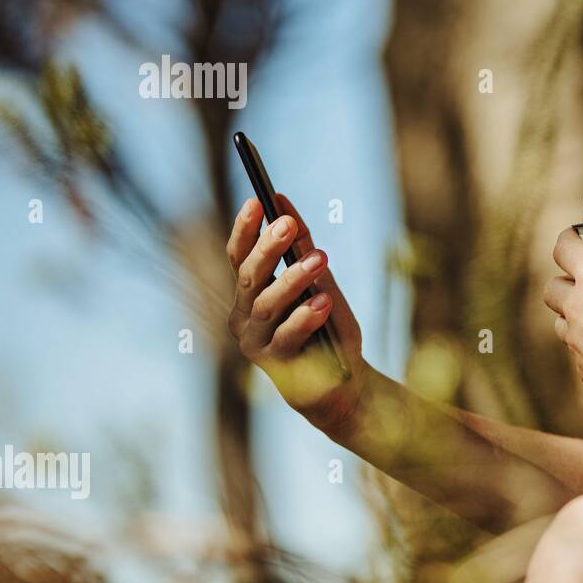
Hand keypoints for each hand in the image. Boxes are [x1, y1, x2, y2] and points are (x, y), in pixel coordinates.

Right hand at [226, 193, 366, 434]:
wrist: (344, 381)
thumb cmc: (327, 326)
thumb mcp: (319, 281)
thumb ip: (302, 246)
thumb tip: (283, 200)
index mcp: (249, 294)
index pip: (239, 257)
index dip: (245, 230)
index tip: (256, 201)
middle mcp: (244, 317)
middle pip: (249, 278)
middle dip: (268, 248)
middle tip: (287, 223)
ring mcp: (256, 343)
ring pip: (267, 306)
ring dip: (293, 279)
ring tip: (320, 259)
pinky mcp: (276, 366)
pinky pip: (287, 337)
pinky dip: (306, 317)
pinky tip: (324, 301)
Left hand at [542, 227, 582, 408]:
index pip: (564, 247)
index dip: (568, 238)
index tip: (576, 236)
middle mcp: (576, 307)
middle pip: (552, 288)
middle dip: (563, 282)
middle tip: (582, 281)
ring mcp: (577, 341)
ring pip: (560, 323)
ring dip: (570, 317)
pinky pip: (578, 356)